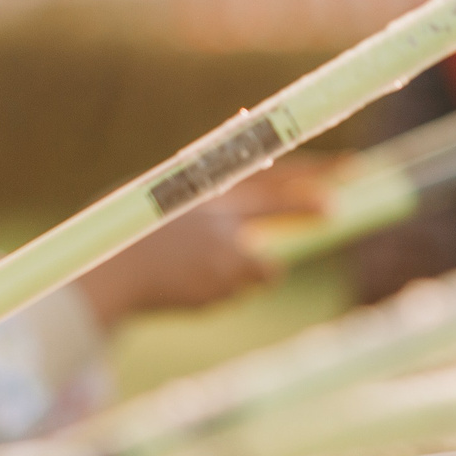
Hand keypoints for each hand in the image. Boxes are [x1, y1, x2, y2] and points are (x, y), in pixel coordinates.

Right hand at [74, 160, 329, 325]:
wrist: (104, 276)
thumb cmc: (122, 235)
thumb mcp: (157, 200)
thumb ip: (201, 201)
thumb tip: (232, 205)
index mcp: (203, 186)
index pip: (270, 170)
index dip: (312, 169)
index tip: (351, 166)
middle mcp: (221, 215)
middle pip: (278, 209)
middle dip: (307, 209)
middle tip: (334, 210)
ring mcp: (225, 252)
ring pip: (256, 264)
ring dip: (237, 268)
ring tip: (195, 267)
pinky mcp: (222, 285)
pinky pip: (235, 289)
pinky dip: (220, 288)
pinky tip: (186, 285)